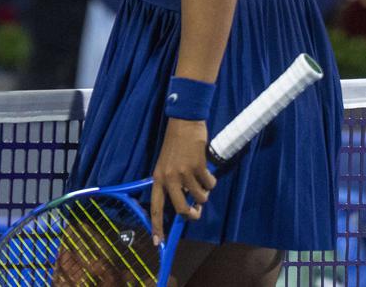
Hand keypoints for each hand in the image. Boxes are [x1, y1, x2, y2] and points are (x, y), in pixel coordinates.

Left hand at [149, 118, 216, 245]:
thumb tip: (186, 203)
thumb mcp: (166, 164)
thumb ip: (173, 183)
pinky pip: (210, 184)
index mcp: (157, 178)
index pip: (155, 206)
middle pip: (181, 210)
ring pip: (200, 197)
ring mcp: (183, 172)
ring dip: (204, 191)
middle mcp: (169, 178)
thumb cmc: (175, 144)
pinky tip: (205, 168)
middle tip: (196, 211)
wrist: (183, 123)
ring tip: (201, 178)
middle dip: (192, 214)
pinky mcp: (198, 166)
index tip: (158, 242)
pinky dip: (211, 179)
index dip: (157, 226)